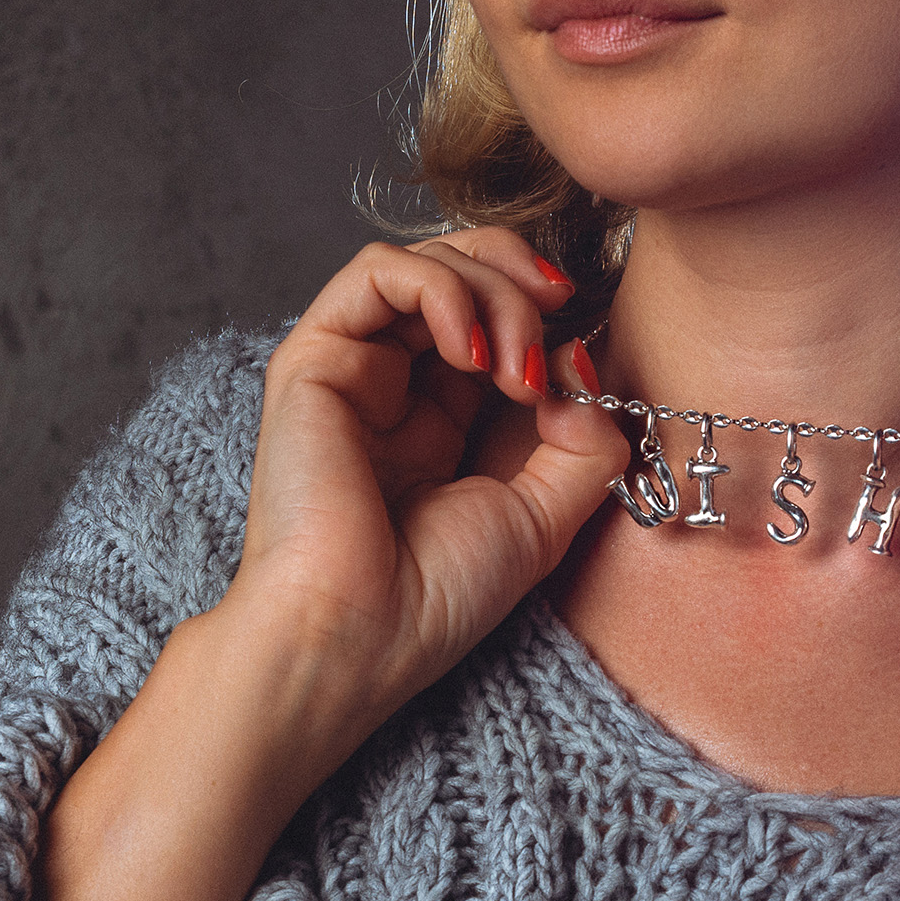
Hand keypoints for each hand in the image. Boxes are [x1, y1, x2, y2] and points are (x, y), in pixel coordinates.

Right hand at [235, 227, 627, 723]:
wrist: (358, 635)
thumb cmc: (435, 596)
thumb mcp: (545, 517)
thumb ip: (584, 443)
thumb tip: (585, 367)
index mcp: (443, 425)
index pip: (495, 322)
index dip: (546, 320)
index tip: (582, 368)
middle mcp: (395, 389)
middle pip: (463, 276)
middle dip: (521, 288)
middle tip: (550, 341)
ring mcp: (354, 369)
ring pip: (426, 264)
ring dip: (490, 291)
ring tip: (513, 366)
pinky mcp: (314, 360)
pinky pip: (377, 272)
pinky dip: (439, 287)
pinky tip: (470, 349)